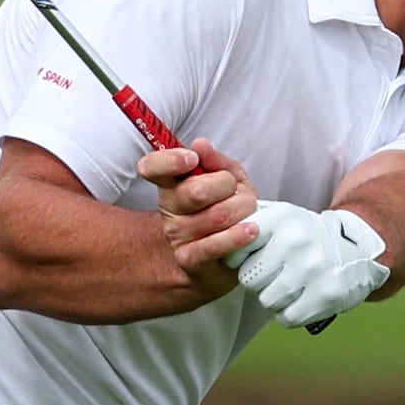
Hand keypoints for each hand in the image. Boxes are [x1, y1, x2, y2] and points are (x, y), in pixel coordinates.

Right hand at [138, 139, 261, 294]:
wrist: (220, 256)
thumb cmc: (225, 210)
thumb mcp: (228, 179)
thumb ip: (216, 160)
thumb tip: (201, 145)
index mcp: (172, 183)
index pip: (154, 167)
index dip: (171, 161)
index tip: (192, 159)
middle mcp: (169, 209)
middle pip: (196, 191)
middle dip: (227, 186)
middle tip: (235, 191)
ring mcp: (177, 236)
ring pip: (217, 216)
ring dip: (241, 211)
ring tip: (246, 214)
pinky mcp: (190, 259)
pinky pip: (214, 245)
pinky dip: (237, 236)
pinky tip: (251, 230)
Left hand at [231, 200, 390, 328]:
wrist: (357, 250)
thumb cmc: (306, 236)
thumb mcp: (280, 217)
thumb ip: (245, 223)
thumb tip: (208, 236)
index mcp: (281, 218)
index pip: (235, 249)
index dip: (240, 259)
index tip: (253, 258)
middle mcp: (296, 240)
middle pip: (249, 279)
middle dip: (257, 281)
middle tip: (274, 274)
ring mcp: (313, 267)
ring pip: (266, 300)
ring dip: (273, 299)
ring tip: (288, 286)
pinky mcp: (327, 293)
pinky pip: (286, 317)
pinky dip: (290, 313)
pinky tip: (301, 299)